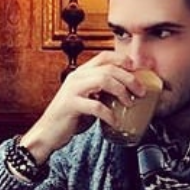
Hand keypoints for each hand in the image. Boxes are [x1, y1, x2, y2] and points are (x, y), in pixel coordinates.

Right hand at [19, 52, 151, 162]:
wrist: (48, 133)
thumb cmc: (71, 117)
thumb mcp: (88, 99)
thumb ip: (102, 92)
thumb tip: (129, 91)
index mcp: (81, 73)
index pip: (104, 56)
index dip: (122, 59)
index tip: (136, 69)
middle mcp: (77, 77)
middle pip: (109, 68)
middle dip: (129, 78)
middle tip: (141, 91)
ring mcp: (72, 90)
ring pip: (103, 80)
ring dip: (121, 91)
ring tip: (130, 103)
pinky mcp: (71, 105)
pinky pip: (96, 106)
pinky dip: (109, 114)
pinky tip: (115, 122)